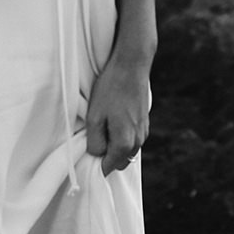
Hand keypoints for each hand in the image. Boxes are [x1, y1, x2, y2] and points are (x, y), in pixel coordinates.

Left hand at [86, 48, 150, 173]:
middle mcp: (138, 142)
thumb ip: (95, 142)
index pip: (108, 167)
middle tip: (95, 138)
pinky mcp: (145, 123)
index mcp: (124, 143)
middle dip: (107, 156)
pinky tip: (115, 118)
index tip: (88, 151)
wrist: (131, 66)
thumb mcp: (94, 118)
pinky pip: (132, 139)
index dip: (96, 163)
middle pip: (119, 162)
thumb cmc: (110, 90)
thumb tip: (96, 156)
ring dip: (115, 146)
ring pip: (127, 151)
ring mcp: (144, 132)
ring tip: (104, 125)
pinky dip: (123, 136)